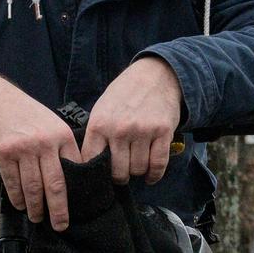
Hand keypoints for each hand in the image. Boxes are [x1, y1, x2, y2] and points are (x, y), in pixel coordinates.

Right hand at [0, 73, 81, 229]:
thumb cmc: (23, 115)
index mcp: (62, 135)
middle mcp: (44, 142)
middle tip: (60, 225)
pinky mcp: (4, 153)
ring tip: (37, 217)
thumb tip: (71, 179)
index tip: (78, 208)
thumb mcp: (50, 124)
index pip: (74, 169)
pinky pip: (12, 183)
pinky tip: (20, 205)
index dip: (76, 192)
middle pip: (55, 185)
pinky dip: (17, 198)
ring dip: (35, 207)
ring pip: (32, 187)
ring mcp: (23, 148)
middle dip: (58, 210)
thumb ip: (61, 147)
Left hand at [81, 56, 182, 184]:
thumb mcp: (101, 109)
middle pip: (118, 172)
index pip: (92, 162)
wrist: (155, 75)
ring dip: (138, 172)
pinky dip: (154, 175)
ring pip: (138, 169)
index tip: (103, 173)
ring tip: (136, 166)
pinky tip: (150, 175)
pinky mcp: (163, 132)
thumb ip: (96, 135)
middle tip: (123, 172)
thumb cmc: (125, 95)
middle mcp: (120, 129)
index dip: (97, 172)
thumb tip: (90, 165)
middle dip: (120, 176)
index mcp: (100, 124)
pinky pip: (158, 164)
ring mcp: (142, 131)